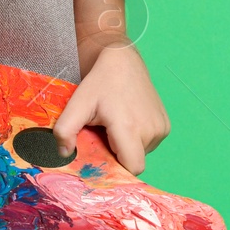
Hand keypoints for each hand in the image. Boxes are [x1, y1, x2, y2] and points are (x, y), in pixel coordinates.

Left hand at [51, 44, 169, 174]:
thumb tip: (63, 154)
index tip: (103, 155)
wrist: (122, 60)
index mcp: (130, 127)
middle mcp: (151, 130)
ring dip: (127, 146)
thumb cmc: (99, 82)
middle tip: (104, 135)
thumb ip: (65, 130)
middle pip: (134, 161)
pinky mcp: (166, 125)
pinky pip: (150, 144)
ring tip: (116, 124)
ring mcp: (161, 128)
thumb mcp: (77, 103)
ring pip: (142, 153)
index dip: (117, 168)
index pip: (132, 168)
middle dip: (118, 155)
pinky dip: (137, 139)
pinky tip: (127, 120)